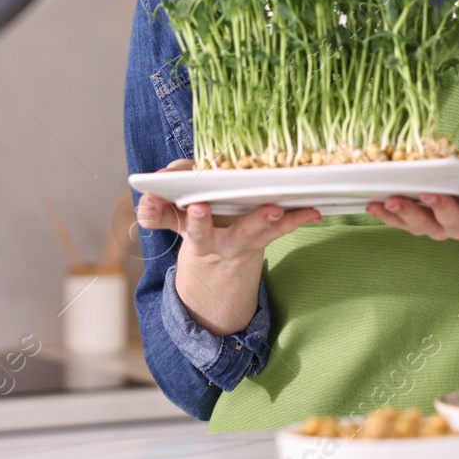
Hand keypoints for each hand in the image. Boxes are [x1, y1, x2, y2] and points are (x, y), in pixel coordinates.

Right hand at [135, 158, 321, 264]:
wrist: (227, 260)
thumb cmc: (203, 223)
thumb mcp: (176, 218)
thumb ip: (159, 209)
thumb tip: (145, 197)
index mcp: (187, 231)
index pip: (165, 219)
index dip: (157, 211)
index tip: (150, 202)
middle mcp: (212, 241)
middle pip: (202, 233)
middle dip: (197, 221)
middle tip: (196, 207)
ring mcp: (239, 240)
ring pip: (247, 232)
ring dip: (260, 219)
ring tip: (272, 208)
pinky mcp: (264, 236)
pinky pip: (280, 230)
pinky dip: (296, 219)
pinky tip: (313, 211)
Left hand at [364, 150, 458, 263]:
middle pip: (452, 222)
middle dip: (440, 208)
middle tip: (428, 193)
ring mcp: (441, 227)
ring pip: (424, 226)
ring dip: (406, 214)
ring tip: (391, 200)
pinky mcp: (421, 223)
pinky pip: (404, 223)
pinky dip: (388, 215)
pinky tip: (373, 205)